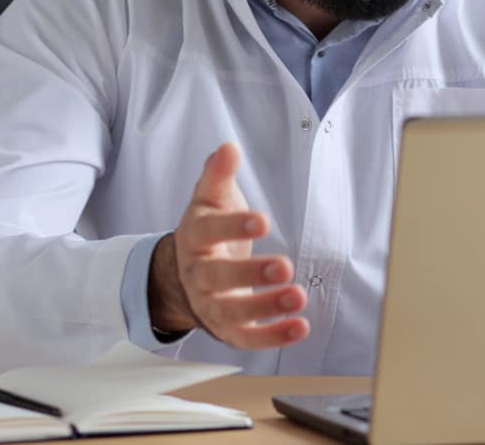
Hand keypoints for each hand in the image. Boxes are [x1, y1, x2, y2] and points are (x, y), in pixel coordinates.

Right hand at [148, 142, 309, 348]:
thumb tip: (228, 147)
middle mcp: (197, 275)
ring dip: (265, 307)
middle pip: (217, 278)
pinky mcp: (227, 329)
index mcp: (193, 237)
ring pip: (232, 312)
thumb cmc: (208, 230)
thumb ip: (218, 174)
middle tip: (284, 265)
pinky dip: (273, 336)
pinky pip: (247, 338)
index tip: (263, 220)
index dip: (233, 227)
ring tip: (298, 296)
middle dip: (250, 273)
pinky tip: (300, 327)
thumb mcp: (209, 199)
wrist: (183, 274)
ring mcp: (210, 305)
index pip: (208, 232)